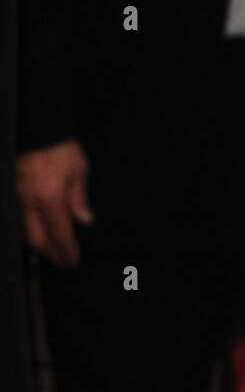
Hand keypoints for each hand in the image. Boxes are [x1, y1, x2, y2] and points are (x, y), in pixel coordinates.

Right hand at [17, 139, 93, 266]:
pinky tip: (39, 233)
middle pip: (37, 239)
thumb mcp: (78, 170)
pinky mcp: (13, 193)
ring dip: (39, 245)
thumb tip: (84, 220)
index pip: (59, 233)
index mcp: (50, 198)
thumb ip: (79, 198)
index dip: (67, 250)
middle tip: (63, 263)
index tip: (74, 261)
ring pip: (25, 231)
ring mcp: (18, 198)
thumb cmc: (61, 148)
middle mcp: (30, 202)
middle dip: (51, 254)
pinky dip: (30, 231)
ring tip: (53, 252)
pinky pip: (20, 219)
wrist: (39, 128)